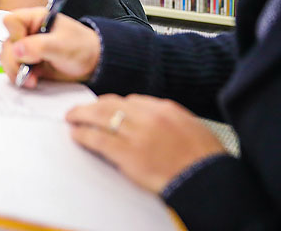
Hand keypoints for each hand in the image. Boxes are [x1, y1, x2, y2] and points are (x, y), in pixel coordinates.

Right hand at [0, 9, 101, 87]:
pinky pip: (14, 70)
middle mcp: (27, 33)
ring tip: (31, 79)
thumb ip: (39, 46)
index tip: (26, 47)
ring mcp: (26, 49)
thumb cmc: (82, 48)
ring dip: (16, 71)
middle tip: (26, 71)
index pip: (11, 21)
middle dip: (14, 61)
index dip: (14, 35)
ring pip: (7, 58)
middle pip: (6, 43)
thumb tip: (17, 51)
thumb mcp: (62, 45)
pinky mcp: (28, 63)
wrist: (93, 64)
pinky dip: (19, 77)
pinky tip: (32, 81)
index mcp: (35, 20)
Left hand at [66, 94, 225, 193]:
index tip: (104, 109)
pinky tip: (76, 136)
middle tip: (79, 110)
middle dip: (92, 106)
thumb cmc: (206, 160)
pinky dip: (83, 135)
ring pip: (100, 117)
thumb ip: (169, 119)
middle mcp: (149, 115)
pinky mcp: (128, 153)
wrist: (208, 181)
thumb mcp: (192, 128)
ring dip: (81, 116)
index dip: (113, 105)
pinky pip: (98, 139)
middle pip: (111, 104)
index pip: (131, 100)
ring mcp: (137, 133)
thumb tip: (152, 118)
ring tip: (71, 119)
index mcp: (165, 108)